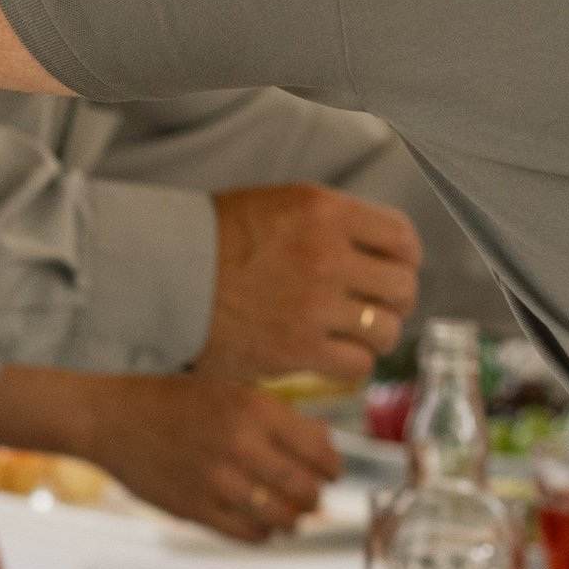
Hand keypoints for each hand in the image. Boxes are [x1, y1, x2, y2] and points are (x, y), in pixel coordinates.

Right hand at [72, 373, 339, 540]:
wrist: (110, 418)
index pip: (321, 454)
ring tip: (288, 515)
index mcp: (255, 410)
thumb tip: (323, 443)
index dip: (332, 468)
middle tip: (311, 497)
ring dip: (293, 521)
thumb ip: (276, 416)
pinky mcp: (199, 510)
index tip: (329, 473)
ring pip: (284, 520)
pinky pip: (250, 535)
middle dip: (315, 498)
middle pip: (307, 491)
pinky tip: (258, 523)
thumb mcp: (228, 391)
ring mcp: (220, 482)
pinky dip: (263, 534)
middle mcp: (242, 447)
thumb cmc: (170, 400)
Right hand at [198, 181, 421, 383]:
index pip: (401, 237)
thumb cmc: (215, 237)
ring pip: (384, 330)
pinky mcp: (299, 348)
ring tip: (354, 333)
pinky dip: (352, 362)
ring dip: (375, 334)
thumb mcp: (278, 204)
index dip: (405, 258)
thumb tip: (380, 251)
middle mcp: (327, 255)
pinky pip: (357, 364)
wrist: (163, 274)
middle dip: (395, 300)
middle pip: (401, 287)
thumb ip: (331, 222)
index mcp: (324, 210)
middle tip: (376, 306)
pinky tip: (333, 354)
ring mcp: (314, 305)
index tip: (394, 268)